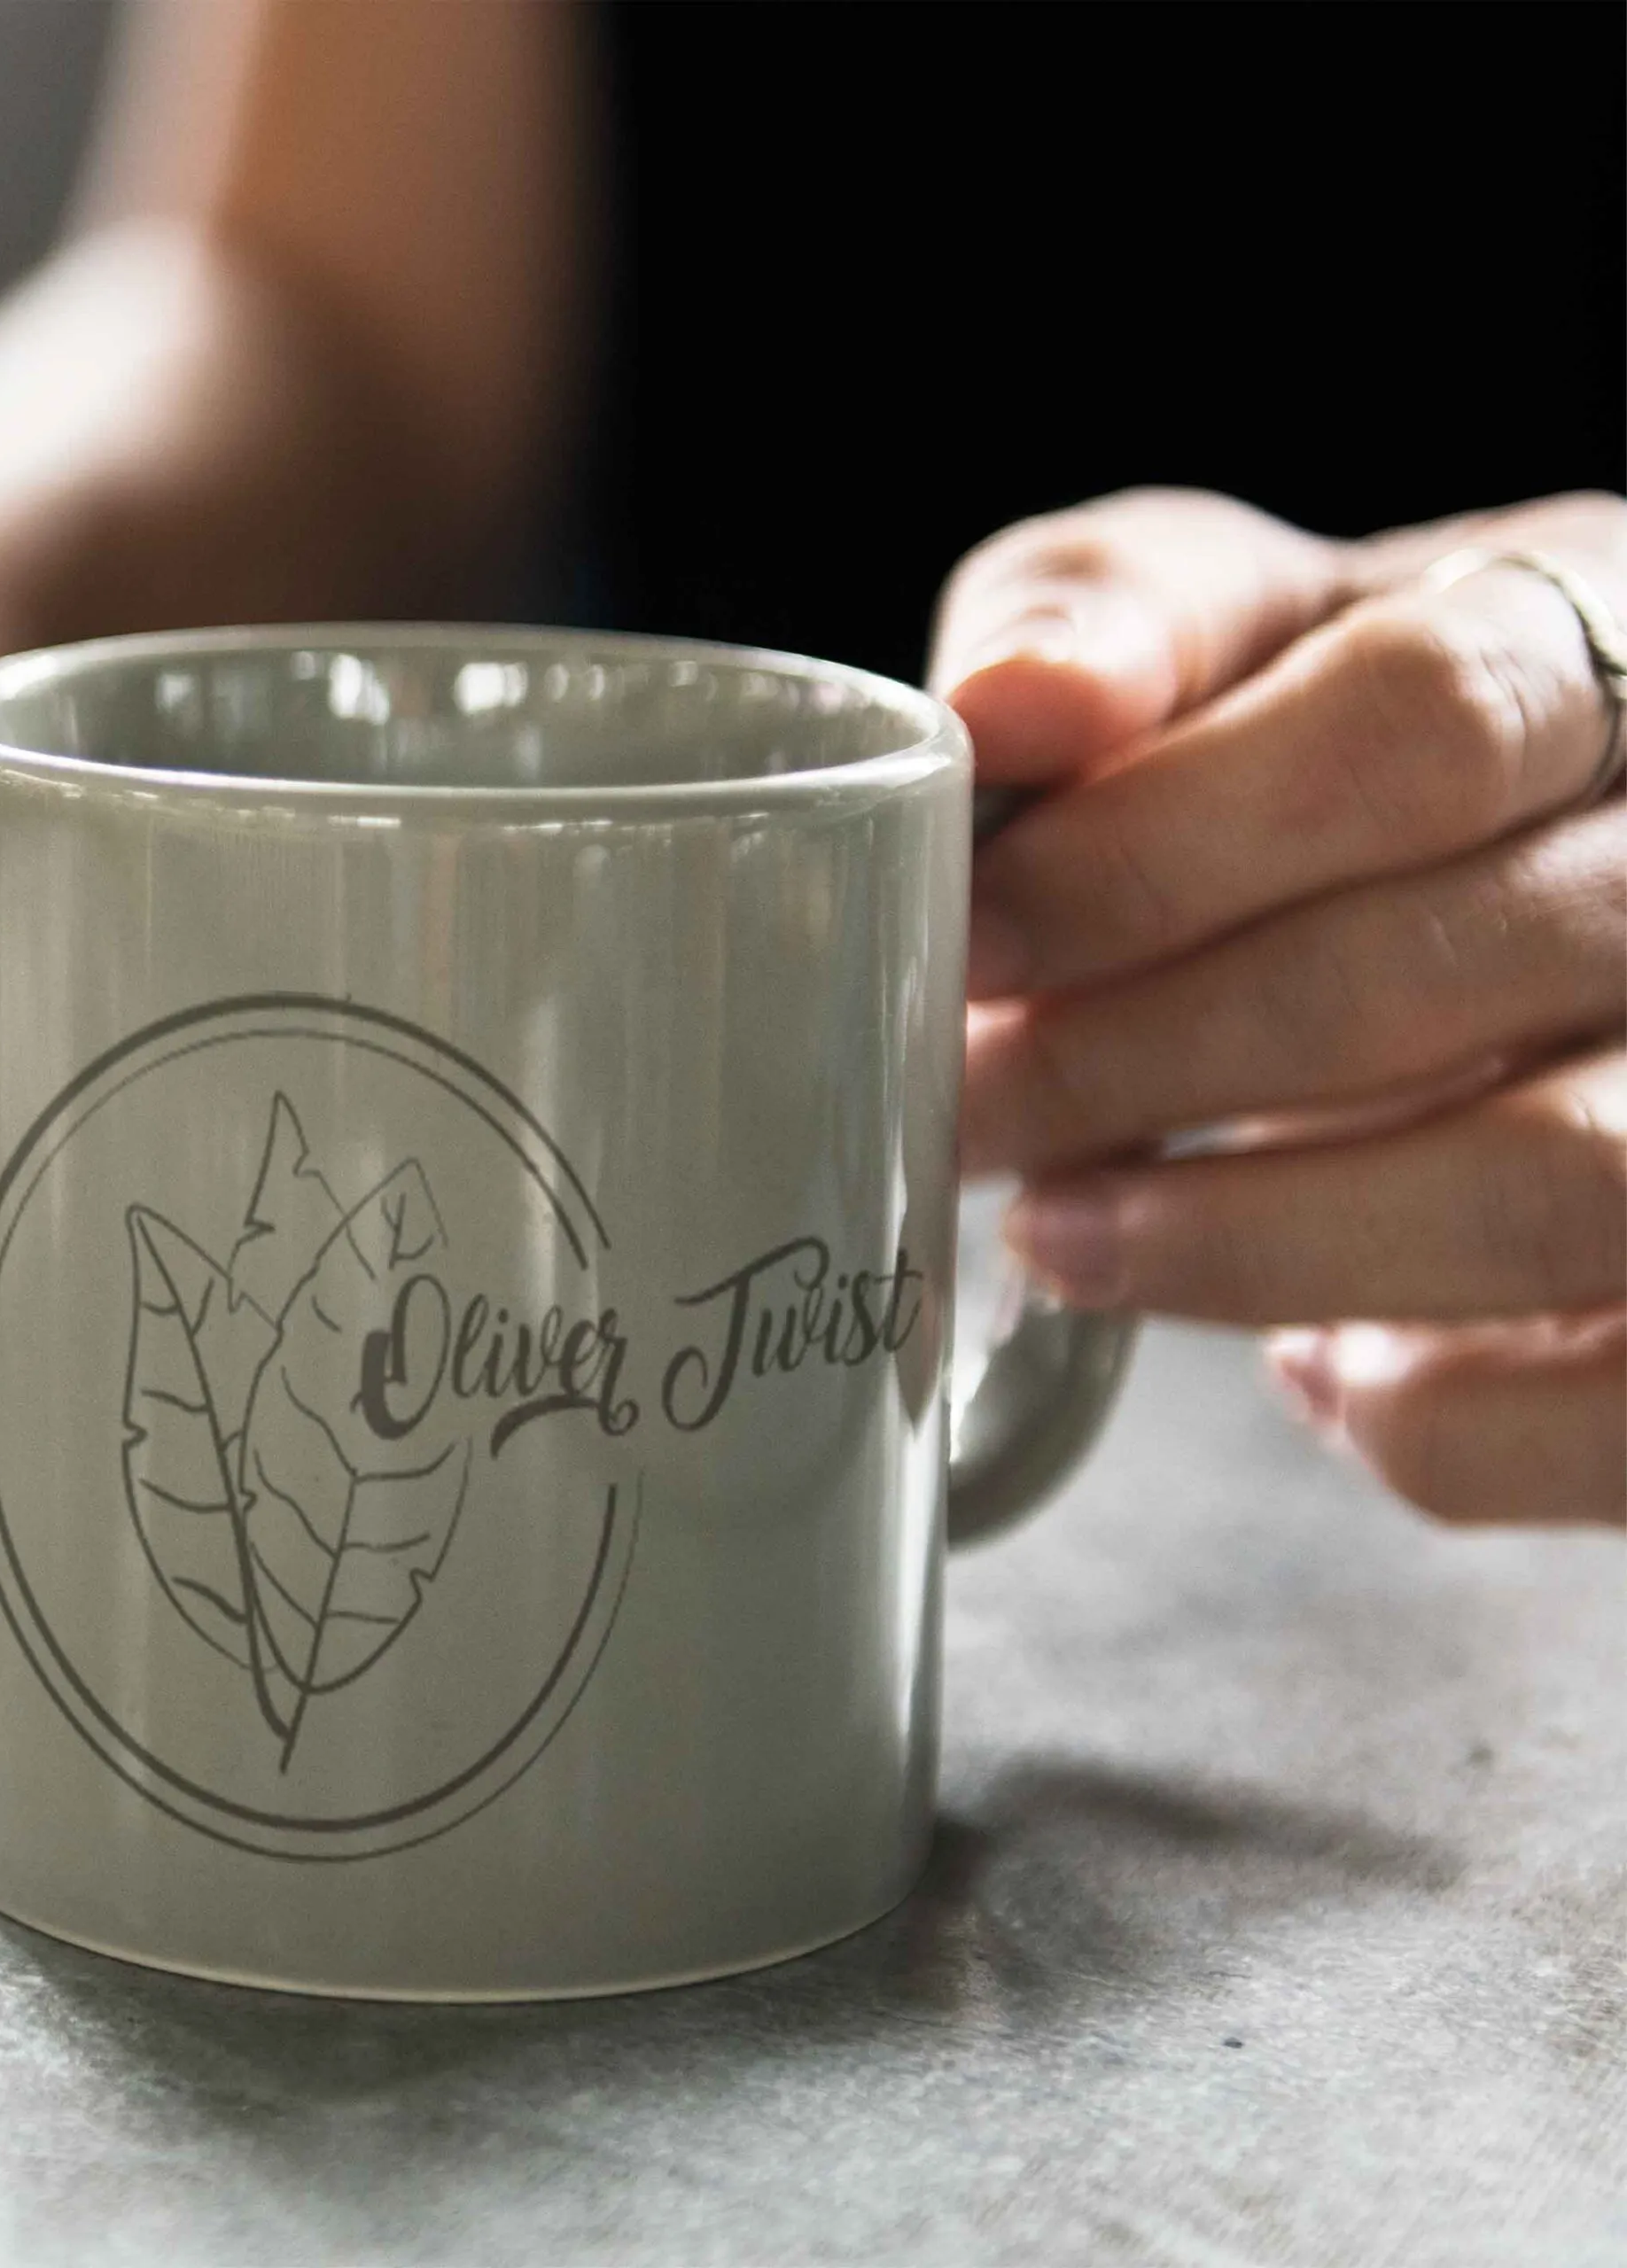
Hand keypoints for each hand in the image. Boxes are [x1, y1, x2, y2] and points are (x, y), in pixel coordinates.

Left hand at [937, 488, 1624, 1526]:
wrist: (1538, 884)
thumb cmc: (1351, 747)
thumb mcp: (1251, 630)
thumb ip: (1124, 621)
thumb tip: (1005, 709)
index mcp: (1603, 627)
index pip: (1419, 723)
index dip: (1154, 850)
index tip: (972, 940)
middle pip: (1445, 971)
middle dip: (1139, 1062)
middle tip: (968, 1109)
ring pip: (1553, 1188)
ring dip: (1247, 1241)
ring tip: (1065, 1236)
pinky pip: (1611, 1400)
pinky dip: (1429, 1416)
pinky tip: (1311, 1360)